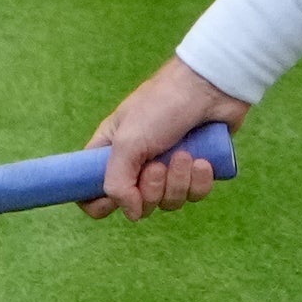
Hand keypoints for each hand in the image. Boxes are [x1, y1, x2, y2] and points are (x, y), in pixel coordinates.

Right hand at [83, 58, 250, 218]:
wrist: (210, 87)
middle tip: (158, 164)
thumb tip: (132, 213)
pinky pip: (194, 195)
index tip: (116, 197)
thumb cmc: (162, 105)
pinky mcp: (195, 169)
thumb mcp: (128, 141)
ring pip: (168, 202)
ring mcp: (168, 168)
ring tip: (184, 154)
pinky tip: (203, 160)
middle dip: (152, 190)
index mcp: (110, 153)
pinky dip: (199, 181)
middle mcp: (137, 164)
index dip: (101, 203)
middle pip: (137, 205)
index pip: (90, 192)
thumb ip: (117, 182)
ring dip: (178, 182)